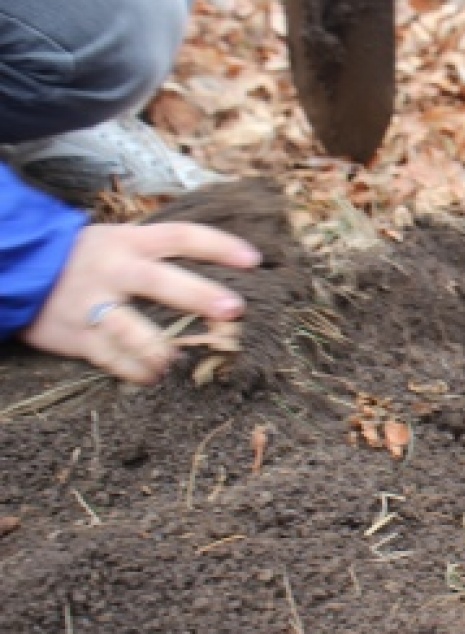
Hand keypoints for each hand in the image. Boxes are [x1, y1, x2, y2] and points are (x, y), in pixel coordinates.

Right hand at [21, 223, 260, 383]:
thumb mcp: (120, 242)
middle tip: (232, 310)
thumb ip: (160, 254)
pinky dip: (137, 371)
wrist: (19, 269)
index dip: (218, 246)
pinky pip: (112, 358)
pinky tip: (157, 378)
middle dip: (197, 295)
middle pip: (160, 281)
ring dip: (162, 348)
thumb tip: (224, 267)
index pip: (182, 236)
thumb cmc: (88, 259)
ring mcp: (95, 304)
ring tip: (184, 361)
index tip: (253, 260)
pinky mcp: (78, 336)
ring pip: (131, 328)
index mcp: (130, 242)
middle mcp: (115, 270)